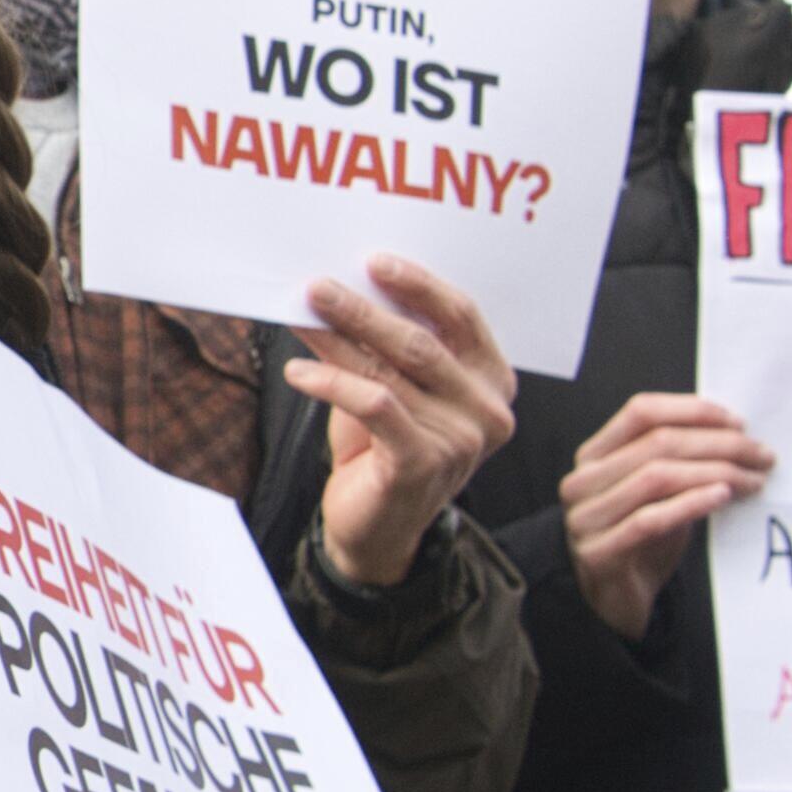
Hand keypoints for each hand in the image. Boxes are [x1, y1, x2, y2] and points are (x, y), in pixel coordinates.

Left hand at [288, 256, 516, 587]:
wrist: (374, 530)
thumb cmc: (382, 450)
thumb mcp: (395, 388)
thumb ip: (388, 346)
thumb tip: (345, 285)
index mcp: (493, 381)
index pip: (462, 316)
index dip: (418, 285)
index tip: (373, 261)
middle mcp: (488, 411)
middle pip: (421, 340)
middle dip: (363, 308)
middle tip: (318, 286)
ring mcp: (461, 440)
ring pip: (390, 370)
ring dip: (336, 340)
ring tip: (300, 318)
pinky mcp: (422, 463)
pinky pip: (374, 404)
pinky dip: (331, 383)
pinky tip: (298, 372)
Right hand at [560, 391, 770, 640]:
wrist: (614, 600)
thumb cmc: (642, 539)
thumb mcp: (657, 492)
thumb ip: (679, 461)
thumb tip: (736, 436)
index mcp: (593, 455)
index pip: (641, 412)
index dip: (692, 410)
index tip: (739, 423)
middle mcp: (582, 481)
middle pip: (657, 443)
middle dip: (719, 444)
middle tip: (761, 455)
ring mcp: (585, 518)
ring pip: (656, 477)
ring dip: (715, 473)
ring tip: (752, 480)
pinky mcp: (598, 553)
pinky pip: (651, 519)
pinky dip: (691, 503)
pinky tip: (722, 497)